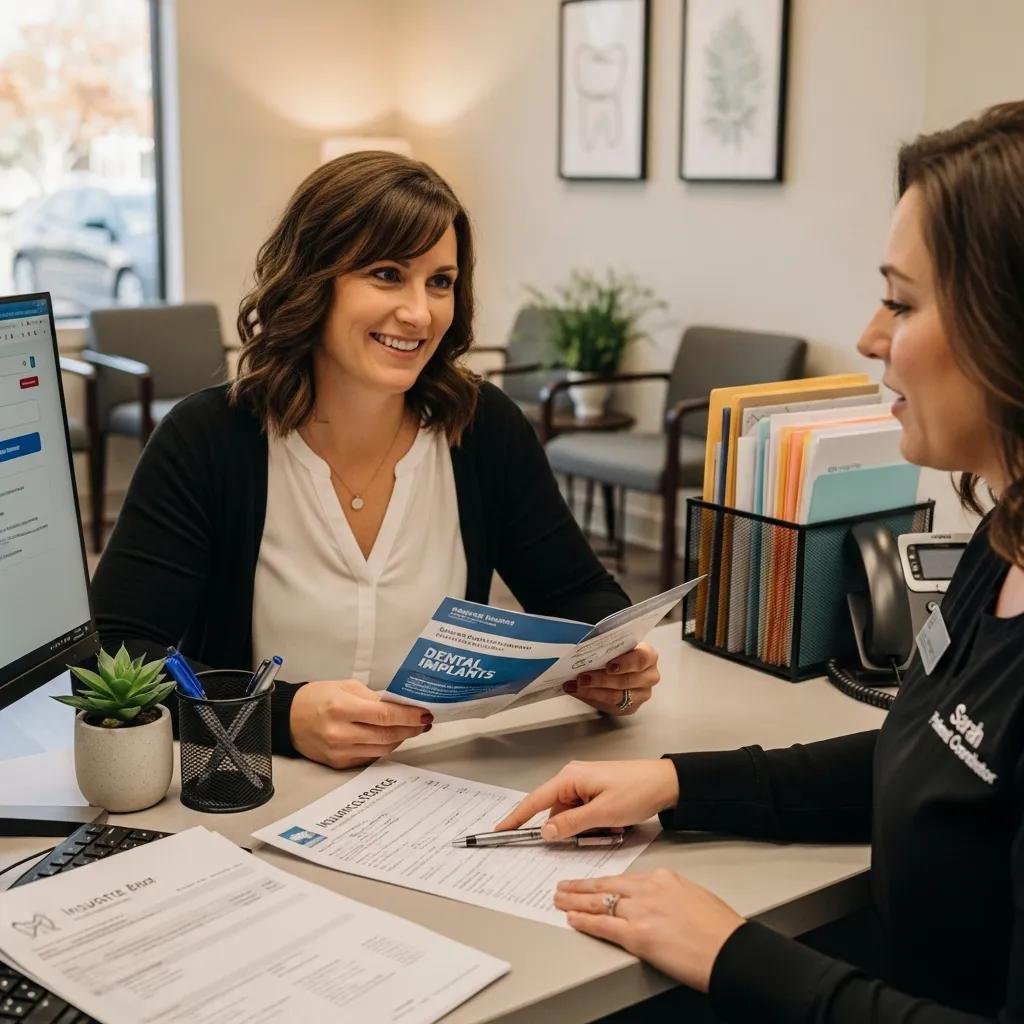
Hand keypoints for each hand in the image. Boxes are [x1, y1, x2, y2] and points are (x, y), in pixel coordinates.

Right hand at [290, 680, 430, 768]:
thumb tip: (400, 707)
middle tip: (423, 722)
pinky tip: (390, 737)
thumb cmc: (317, 698)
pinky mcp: (339, 763)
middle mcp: (340, 733)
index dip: (409, 716)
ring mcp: (339, 752)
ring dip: (400, 739)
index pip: (385, 716)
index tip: (425, 713)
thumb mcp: (345, 686)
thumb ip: (373, 697)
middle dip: (410, 729)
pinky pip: (370, 756)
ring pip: (382, 749)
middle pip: (387, 735)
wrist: (287, 719)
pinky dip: (384, 747)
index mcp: (341, 708)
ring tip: (410, 728)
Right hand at [493, 759, 678, 838]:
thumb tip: (545, 833)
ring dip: (584, 829)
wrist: (666, 782)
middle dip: (568, 830)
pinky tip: (611, 826)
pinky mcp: (595, 792)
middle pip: (555, 812)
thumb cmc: (637, 791)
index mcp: (570, 778)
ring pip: (571, 816)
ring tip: (610, 828)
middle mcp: (573, 778)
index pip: (535, 800)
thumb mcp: (603, 814)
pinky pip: (584, 814)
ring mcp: (585, 785)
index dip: (516, 817)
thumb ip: (571, 824)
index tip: (500, 830)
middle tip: (591, 836)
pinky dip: (593, 825)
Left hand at [554, 869, 744, 991]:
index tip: (592, 883)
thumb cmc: (721, 930)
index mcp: (663, 878)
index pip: (624, 879)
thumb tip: (657, 905)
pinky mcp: (638, 935)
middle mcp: (648, 890)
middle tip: (564, 886)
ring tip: (560, 900)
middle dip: (581, 887)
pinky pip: (603, 925)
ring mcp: (641, 911)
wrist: (730, 950)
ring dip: (575, 901)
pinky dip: (584, 922)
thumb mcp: (694, 897)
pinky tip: (572, 919)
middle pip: (606, 886)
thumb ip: (670, 896)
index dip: (603, 882)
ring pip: (598, 902)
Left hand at [563, 642, 659, 715]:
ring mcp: (642, 693)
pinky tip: (577, 691)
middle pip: (627, 680)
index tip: (608, 666)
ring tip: (575, 685)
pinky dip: (591, 697)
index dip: (625, 663)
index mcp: (648, 655)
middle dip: (602, 679)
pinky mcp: (631, 707)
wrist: (616, 672)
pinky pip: (611, 705)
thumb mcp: (612, 646)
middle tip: (582, 677)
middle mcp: (649, 676)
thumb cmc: (615, 655)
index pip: (642, 658)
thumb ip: (603, 647)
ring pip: (617, 695)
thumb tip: (581, 649)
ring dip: (593, 690)